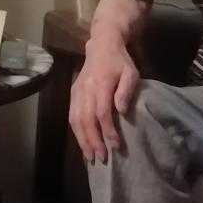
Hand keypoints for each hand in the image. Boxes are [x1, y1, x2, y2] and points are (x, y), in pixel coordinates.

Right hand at [69, 39, 139, 163]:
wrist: (102, 45)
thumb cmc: (120, 61)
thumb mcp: (131, 73)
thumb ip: (126, 91)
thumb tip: (121, 111)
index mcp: (101, 84)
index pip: (102, 113)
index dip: (108, 131)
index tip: (116, 146)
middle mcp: (86, 89)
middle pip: (86, 119)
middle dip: (93, 141)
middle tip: (101, 158)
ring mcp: (77, 91)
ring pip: (76, 119)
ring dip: (82, 139)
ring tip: (89, 156)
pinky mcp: (73, 93)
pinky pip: (72, 115)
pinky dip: (76, 131)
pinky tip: (82, 142)